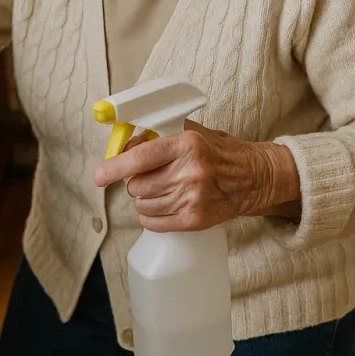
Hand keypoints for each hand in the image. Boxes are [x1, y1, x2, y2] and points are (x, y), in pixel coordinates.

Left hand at [93, 120, 300, 231]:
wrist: (256, 177)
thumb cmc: (220, 152)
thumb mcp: (192, 132)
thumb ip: (157, 136)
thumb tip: (123, 144)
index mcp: (187, 145)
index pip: (140, 158)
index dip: (114, 167)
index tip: (99, 175)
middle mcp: (189, 172)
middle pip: (136, 185)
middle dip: (134, 181)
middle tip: (148, 176)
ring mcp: (193, 199)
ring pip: (142, 204)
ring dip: (143, 198)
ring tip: (160, 189)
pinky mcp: (195, 220)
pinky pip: (153, 222)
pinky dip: (149, 215)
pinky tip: (161, 205)